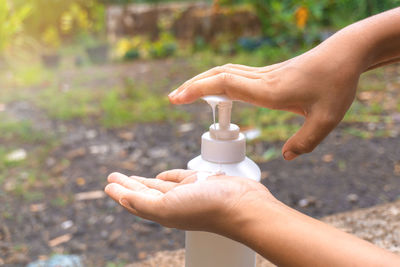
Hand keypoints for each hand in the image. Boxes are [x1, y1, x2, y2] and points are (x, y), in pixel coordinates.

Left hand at [104, 169, 276, 233]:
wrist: (242, 205)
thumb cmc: (207, 208)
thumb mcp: (167, 208)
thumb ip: (142, 203)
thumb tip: (120, 199)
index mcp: (163, 212)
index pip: (135, 202)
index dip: (120, 193)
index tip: (108, 184)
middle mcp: (173, 204)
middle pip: (144, 193)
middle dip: (128, 185)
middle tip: (113, 176)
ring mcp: (188, 194)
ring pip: (159, 186)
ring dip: (144, 181)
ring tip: (131, 176)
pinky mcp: (201, 183)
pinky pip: (179, 178)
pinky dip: (168, 176)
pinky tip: (161, 176)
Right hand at [169, 45, 361, 159]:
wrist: (344, 54)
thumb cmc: (337, 84)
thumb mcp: (328, 119)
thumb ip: (305, 141)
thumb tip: (286, 156)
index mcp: (270, 91)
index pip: (225, 85)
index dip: (198, 90)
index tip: (177, 98)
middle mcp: (262, 80)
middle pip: (218, 76)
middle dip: (192, 86)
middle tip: (172, 98)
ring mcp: (263, 75)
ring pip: (224, 73)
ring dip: (203, 81)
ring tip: (186, 94)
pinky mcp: (268, 75)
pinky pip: (234, 75)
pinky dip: (217, 81)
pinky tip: (215, 91)